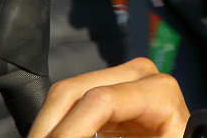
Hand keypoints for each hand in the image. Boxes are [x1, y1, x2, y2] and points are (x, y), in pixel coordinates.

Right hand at [27, 57, 190, 137]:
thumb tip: (73, 135)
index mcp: (159, 90)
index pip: (100, 100)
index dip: (67, 132)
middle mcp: (141, 74)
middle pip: (72, 92)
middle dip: (48, 130)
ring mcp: (124, 78)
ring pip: (64, 96)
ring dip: (47, 128)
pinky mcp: (109, 89)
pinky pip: (69, 103)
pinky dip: (56, 127)